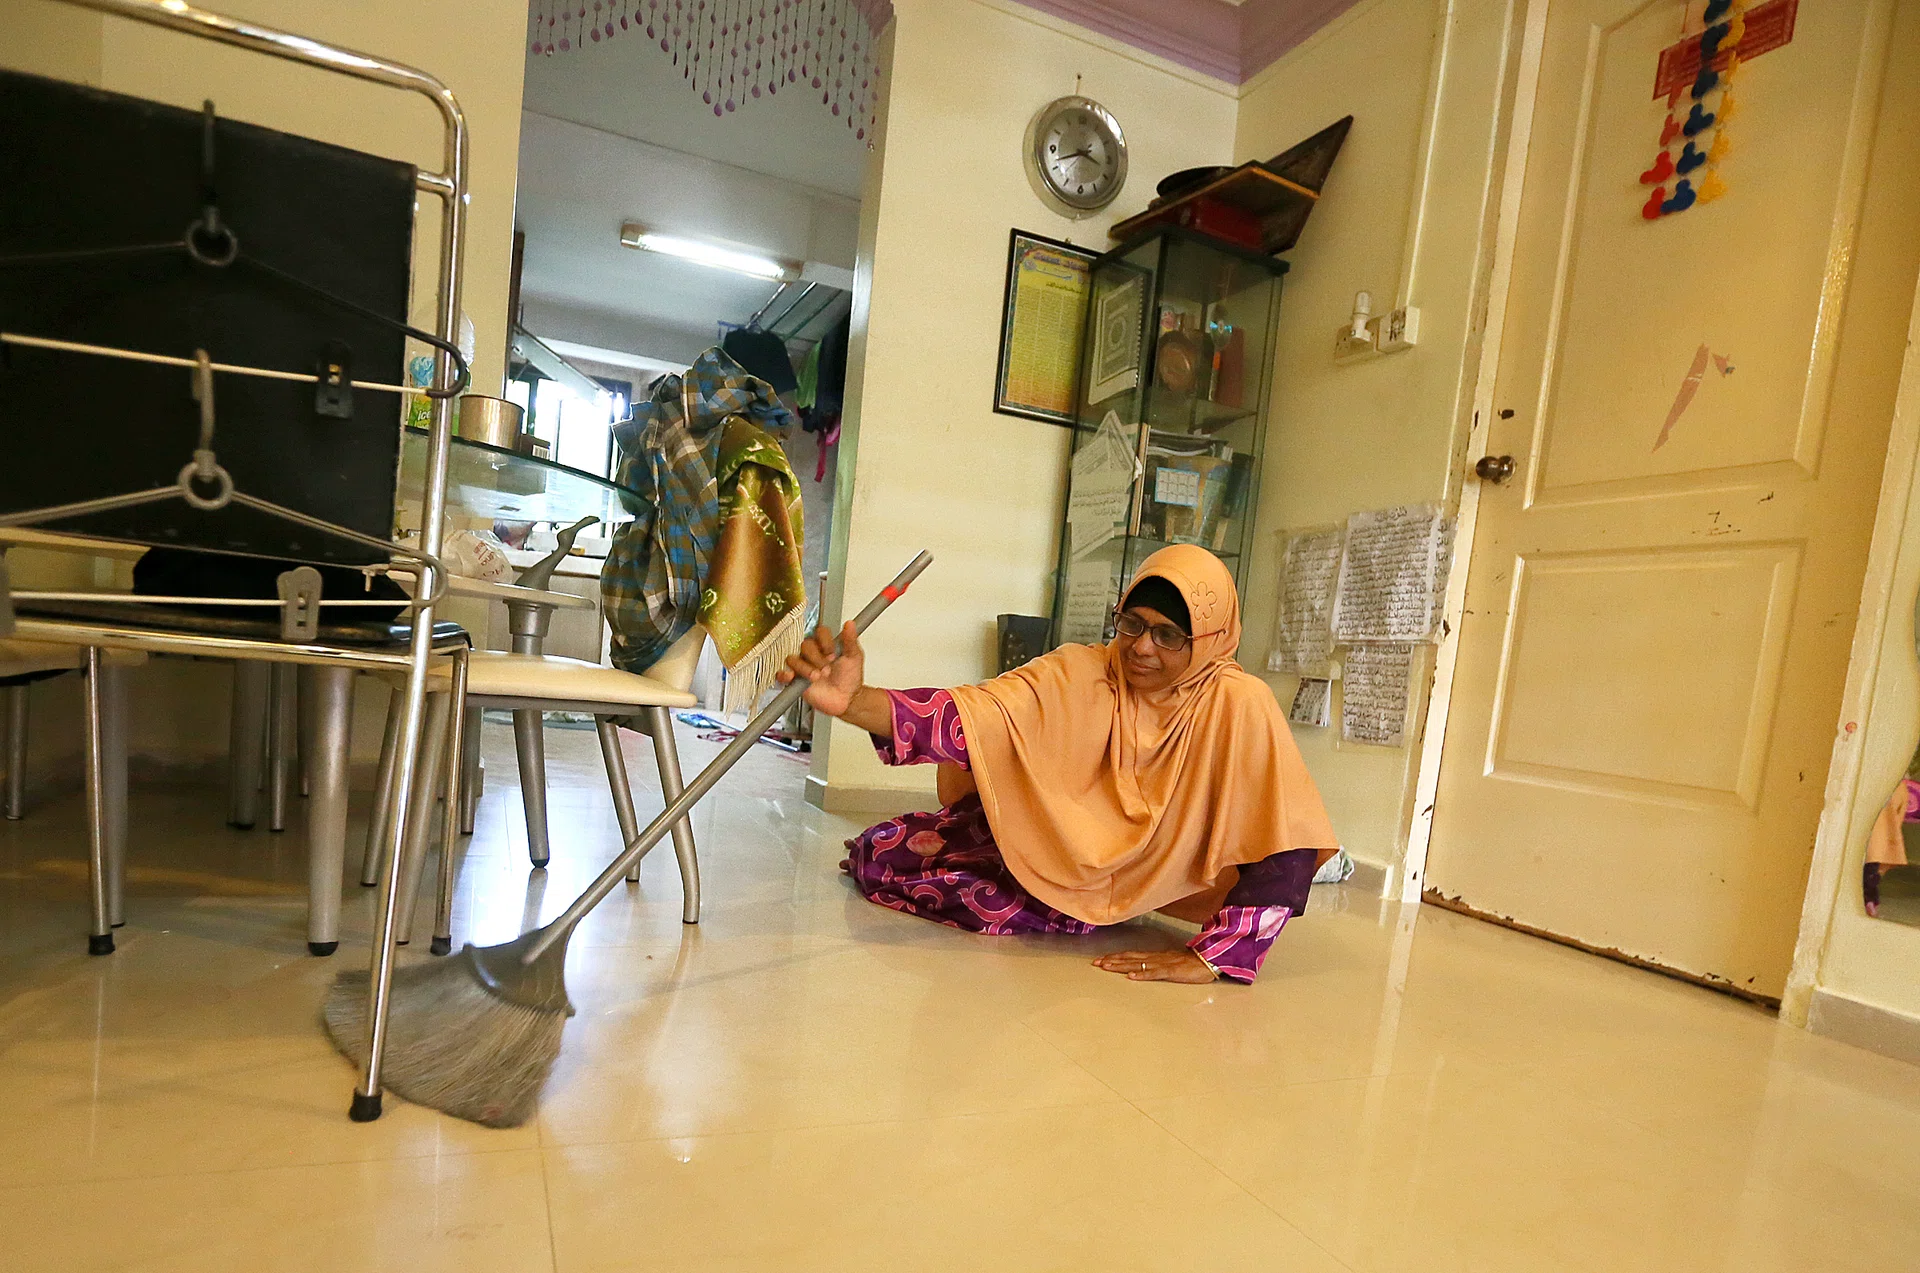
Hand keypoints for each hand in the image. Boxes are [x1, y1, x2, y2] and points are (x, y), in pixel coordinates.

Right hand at [778, 621, 864, 717]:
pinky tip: (792, 677)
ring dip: (805, 668)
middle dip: (817, 658)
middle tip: (827, 669)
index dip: (825, 642)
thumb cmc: (850, 679)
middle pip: (805, 645)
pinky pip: (782, 674)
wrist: (846, 699)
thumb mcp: (854, 657)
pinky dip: (784, 675)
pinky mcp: (796, 680)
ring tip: (817, 677)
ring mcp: (804, 666)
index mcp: (826, 645)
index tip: (833, 654)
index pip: (819, 632)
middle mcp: (813, 654)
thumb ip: (850, 640)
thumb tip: (850, 624)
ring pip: (793, 659)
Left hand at [1092, 949, 1217, 983]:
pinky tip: (1131, 976)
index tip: (1101, 960)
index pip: (1132, 955)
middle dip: (1112, 960)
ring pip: (1138, 964)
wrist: (1210, 960)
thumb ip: (1159, 965)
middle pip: (1130, 958)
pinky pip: (1155, 973)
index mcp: (1156, 956)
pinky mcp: (1172, 971)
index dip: (1116, 957)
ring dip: (1121, 965)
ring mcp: (1163, 964)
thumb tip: (1146, 969)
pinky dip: (1142, 974)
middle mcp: (1156, 958)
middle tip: (1095, 963)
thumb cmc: (1193, 963)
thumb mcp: (1172, 963)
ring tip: (1106, 966)